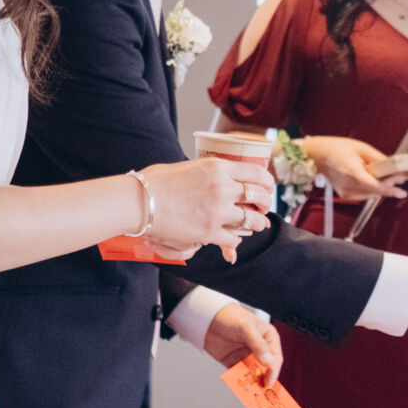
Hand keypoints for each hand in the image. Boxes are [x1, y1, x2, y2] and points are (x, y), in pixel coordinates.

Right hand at [140, 157, 275, 264]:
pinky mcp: (209, 232)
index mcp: (218, 167)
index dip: (268, 182)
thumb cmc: (156, 183)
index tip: (269, 188)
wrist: (139, 202)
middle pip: (259, 196)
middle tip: (264, 208)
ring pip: (252, 220)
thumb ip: (211, 174)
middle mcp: (223, 188)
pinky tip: (233, 240)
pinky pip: (233, 239)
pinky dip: (235, 241)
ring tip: (257, 225)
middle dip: (265, 204)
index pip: (257, 173)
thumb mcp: (190, 166)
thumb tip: (223, 179)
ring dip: (257, 224)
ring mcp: (218, 211)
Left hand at [203, 303, 281, 385]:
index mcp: (268, 338)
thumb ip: (258, 345)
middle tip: (264, 393)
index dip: (273, 370)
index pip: (275, 357)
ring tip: (252, 394)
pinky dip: (241, 382)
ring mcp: (247, 356)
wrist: (206, 318)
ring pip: (254, 374)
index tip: (268, 381)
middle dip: (265, 380)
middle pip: (266, 368)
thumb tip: (268, 362)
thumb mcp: (245, 328)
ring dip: (253, 383)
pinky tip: (241, 388)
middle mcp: (260, 349)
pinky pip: (240, 375)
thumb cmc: (230, 316)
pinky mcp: (234, 363)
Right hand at [301, 135, 404, 200]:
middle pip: (375, 192)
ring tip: (384, 176)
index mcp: (352, 172)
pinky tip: (371, 179)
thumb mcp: (362, 148)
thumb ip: (379, 159)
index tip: (402, 189)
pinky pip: (364, 195)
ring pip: (371, 195)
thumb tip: (393, 167)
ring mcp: (346, 193)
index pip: (375, 187)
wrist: (317, 155)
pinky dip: (371, 189)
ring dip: (380, 187)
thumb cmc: (336, 149)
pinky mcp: (345, 195)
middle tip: (399, 178)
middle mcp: (348, 186)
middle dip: (389, 185)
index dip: (390, 188)